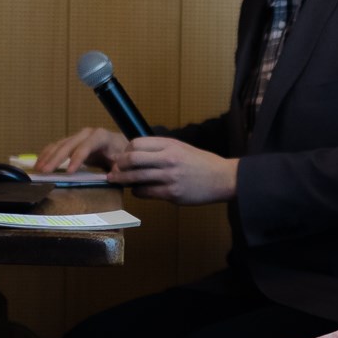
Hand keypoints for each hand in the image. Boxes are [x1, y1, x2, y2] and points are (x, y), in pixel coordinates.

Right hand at [35, 126, 125, 172]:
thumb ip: (119, 169)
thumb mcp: (124, 162)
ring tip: (38, 170)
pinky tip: (39, 164)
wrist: (121, 146)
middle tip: (45, 172)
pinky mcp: (71, 142)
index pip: (86, 147)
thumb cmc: (122, 155)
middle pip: (68, 145)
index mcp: (101, 136)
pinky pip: (56, 146)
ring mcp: (77, 136)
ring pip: (59, 145)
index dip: (77, 159)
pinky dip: (46, 155)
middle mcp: (87, 133)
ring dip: (47, 157)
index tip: (69, 172)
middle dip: (56, 159)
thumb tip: (112, 176)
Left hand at [107, 137, 237, 205]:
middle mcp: (169, 159)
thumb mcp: (182, 148)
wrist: (223, 178)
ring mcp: (170, 177)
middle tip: (114, 170)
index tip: (123, 157)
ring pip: (136, 177)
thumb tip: (137, 154)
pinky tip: (138, 190)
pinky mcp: (172, 193)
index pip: (136, 143)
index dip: (125, 151)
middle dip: (118, 166)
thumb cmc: (202, 163)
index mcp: (170, 145)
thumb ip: (161, 149)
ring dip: (123, 180)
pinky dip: (137, 192)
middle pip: (132, 159)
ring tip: (117, 181)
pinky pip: (146, 192)